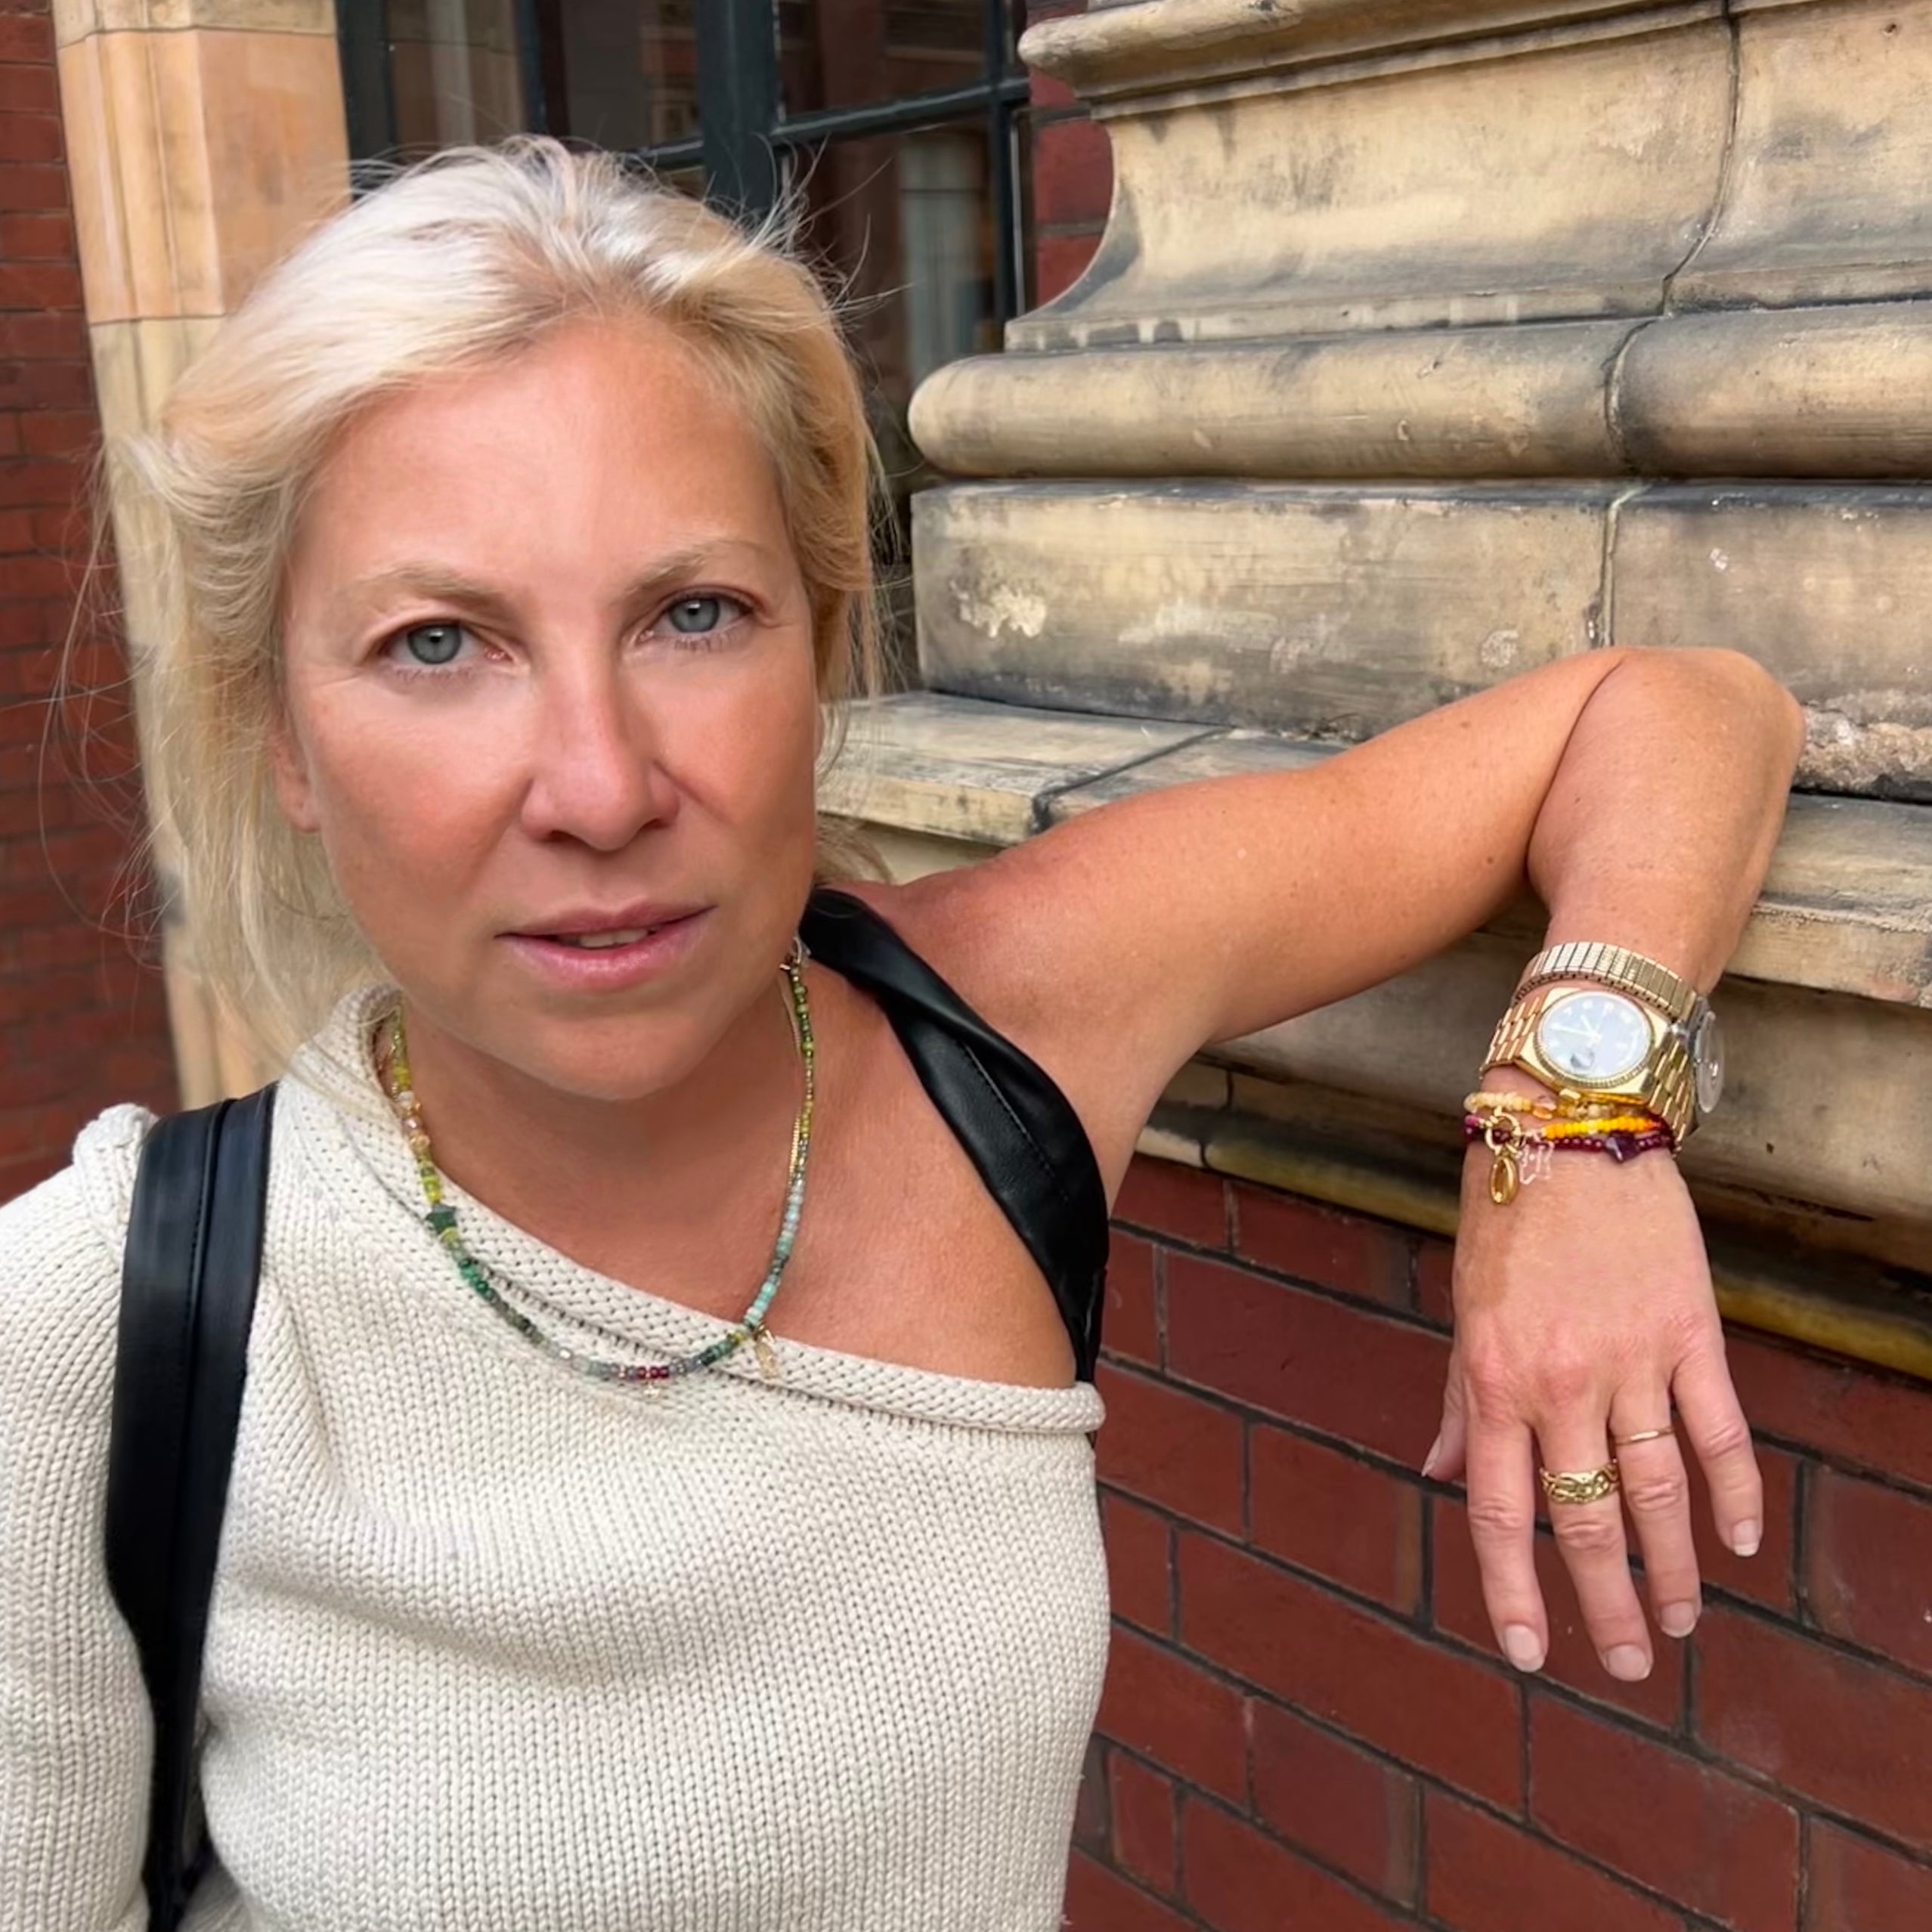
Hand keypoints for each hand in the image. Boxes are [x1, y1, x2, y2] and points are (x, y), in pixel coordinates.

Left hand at [1425, 1146, 1760, 1679]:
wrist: (1568, 1130)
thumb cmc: (1505, 1219)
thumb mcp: (1464, 1311)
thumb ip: (1462, 1403)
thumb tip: (1439, 1475)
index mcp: (1496, 1380)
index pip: (1502, 1511)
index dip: (1512, 1589)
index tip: (1527, 1651)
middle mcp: (1562, 1381)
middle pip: (1587, 1517)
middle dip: (1605, 1601)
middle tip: (1626, 1663)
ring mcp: (1631, 1360)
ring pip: (1657, 1488)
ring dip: (1672, 1564)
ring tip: (1680, 1619)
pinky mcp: (1689, 1332)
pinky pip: (1717, 1428)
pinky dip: (1734, 1489)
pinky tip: (1740, 1540)